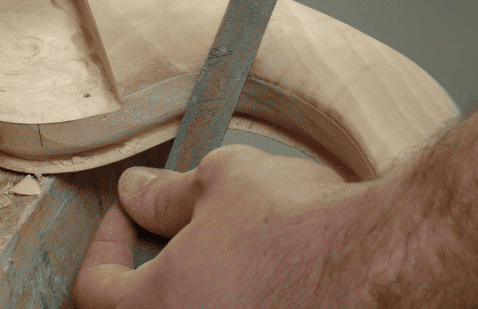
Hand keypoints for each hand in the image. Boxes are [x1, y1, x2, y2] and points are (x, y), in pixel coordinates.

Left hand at [71, 144, 369, 308]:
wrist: (384, 261)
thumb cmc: (301, 221)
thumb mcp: (220, 181)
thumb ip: (164, 194)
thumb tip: (134, 192)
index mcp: (156, 307)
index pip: (93, 288)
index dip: (105, 244)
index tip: (129, 214)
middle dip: (141, 278)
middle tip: (165, 240)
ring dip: (191, 292)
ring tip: (219, 259)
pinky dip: (228, 301)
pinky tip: (258, 281)